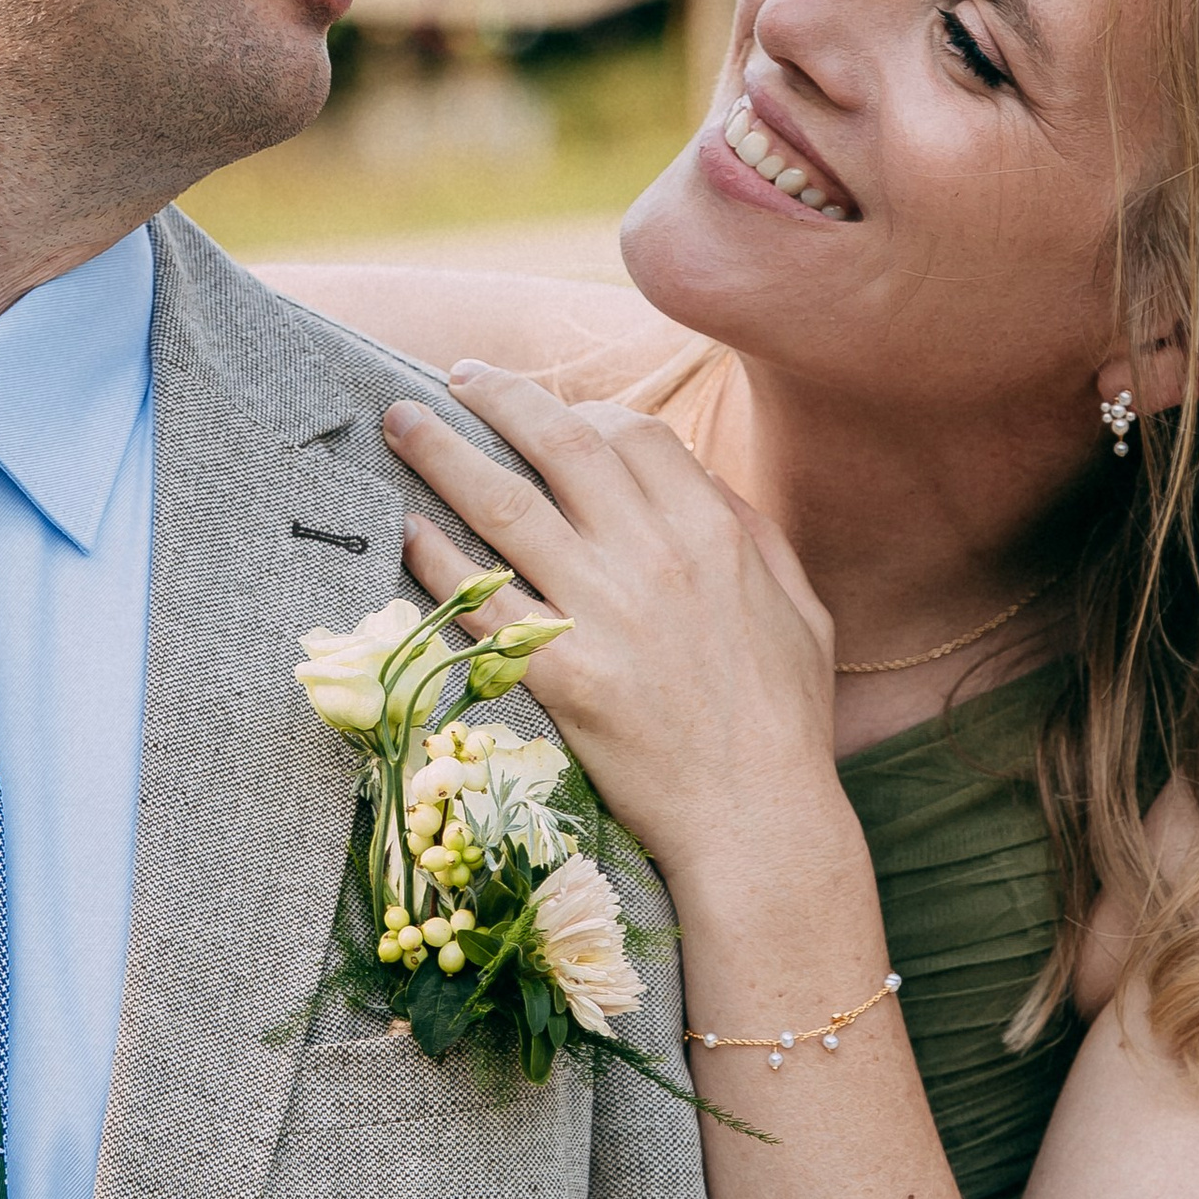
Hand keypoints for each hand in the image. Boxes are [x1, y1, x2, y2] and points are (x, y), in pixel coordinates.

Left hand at [382, 361, 841, 890]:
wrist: (759, 820)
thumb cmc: (784, 717)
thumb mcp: (799, 606)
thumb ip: (750, 530)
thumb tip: (696, 478)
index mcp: (713, 532)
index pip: (630, 432)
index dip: (580, 408)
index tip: (545, 410)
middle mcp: (653, 557)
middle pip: (558, 443)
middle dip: (497, 396)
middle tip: (452, 377)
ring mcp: (603, 613)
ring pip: (503, 504)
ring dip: (441, 452)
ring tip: (399, 422)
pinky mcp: (560, 674)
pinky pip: (480, 599)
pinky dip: (436, 557)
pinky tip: (405, 529)